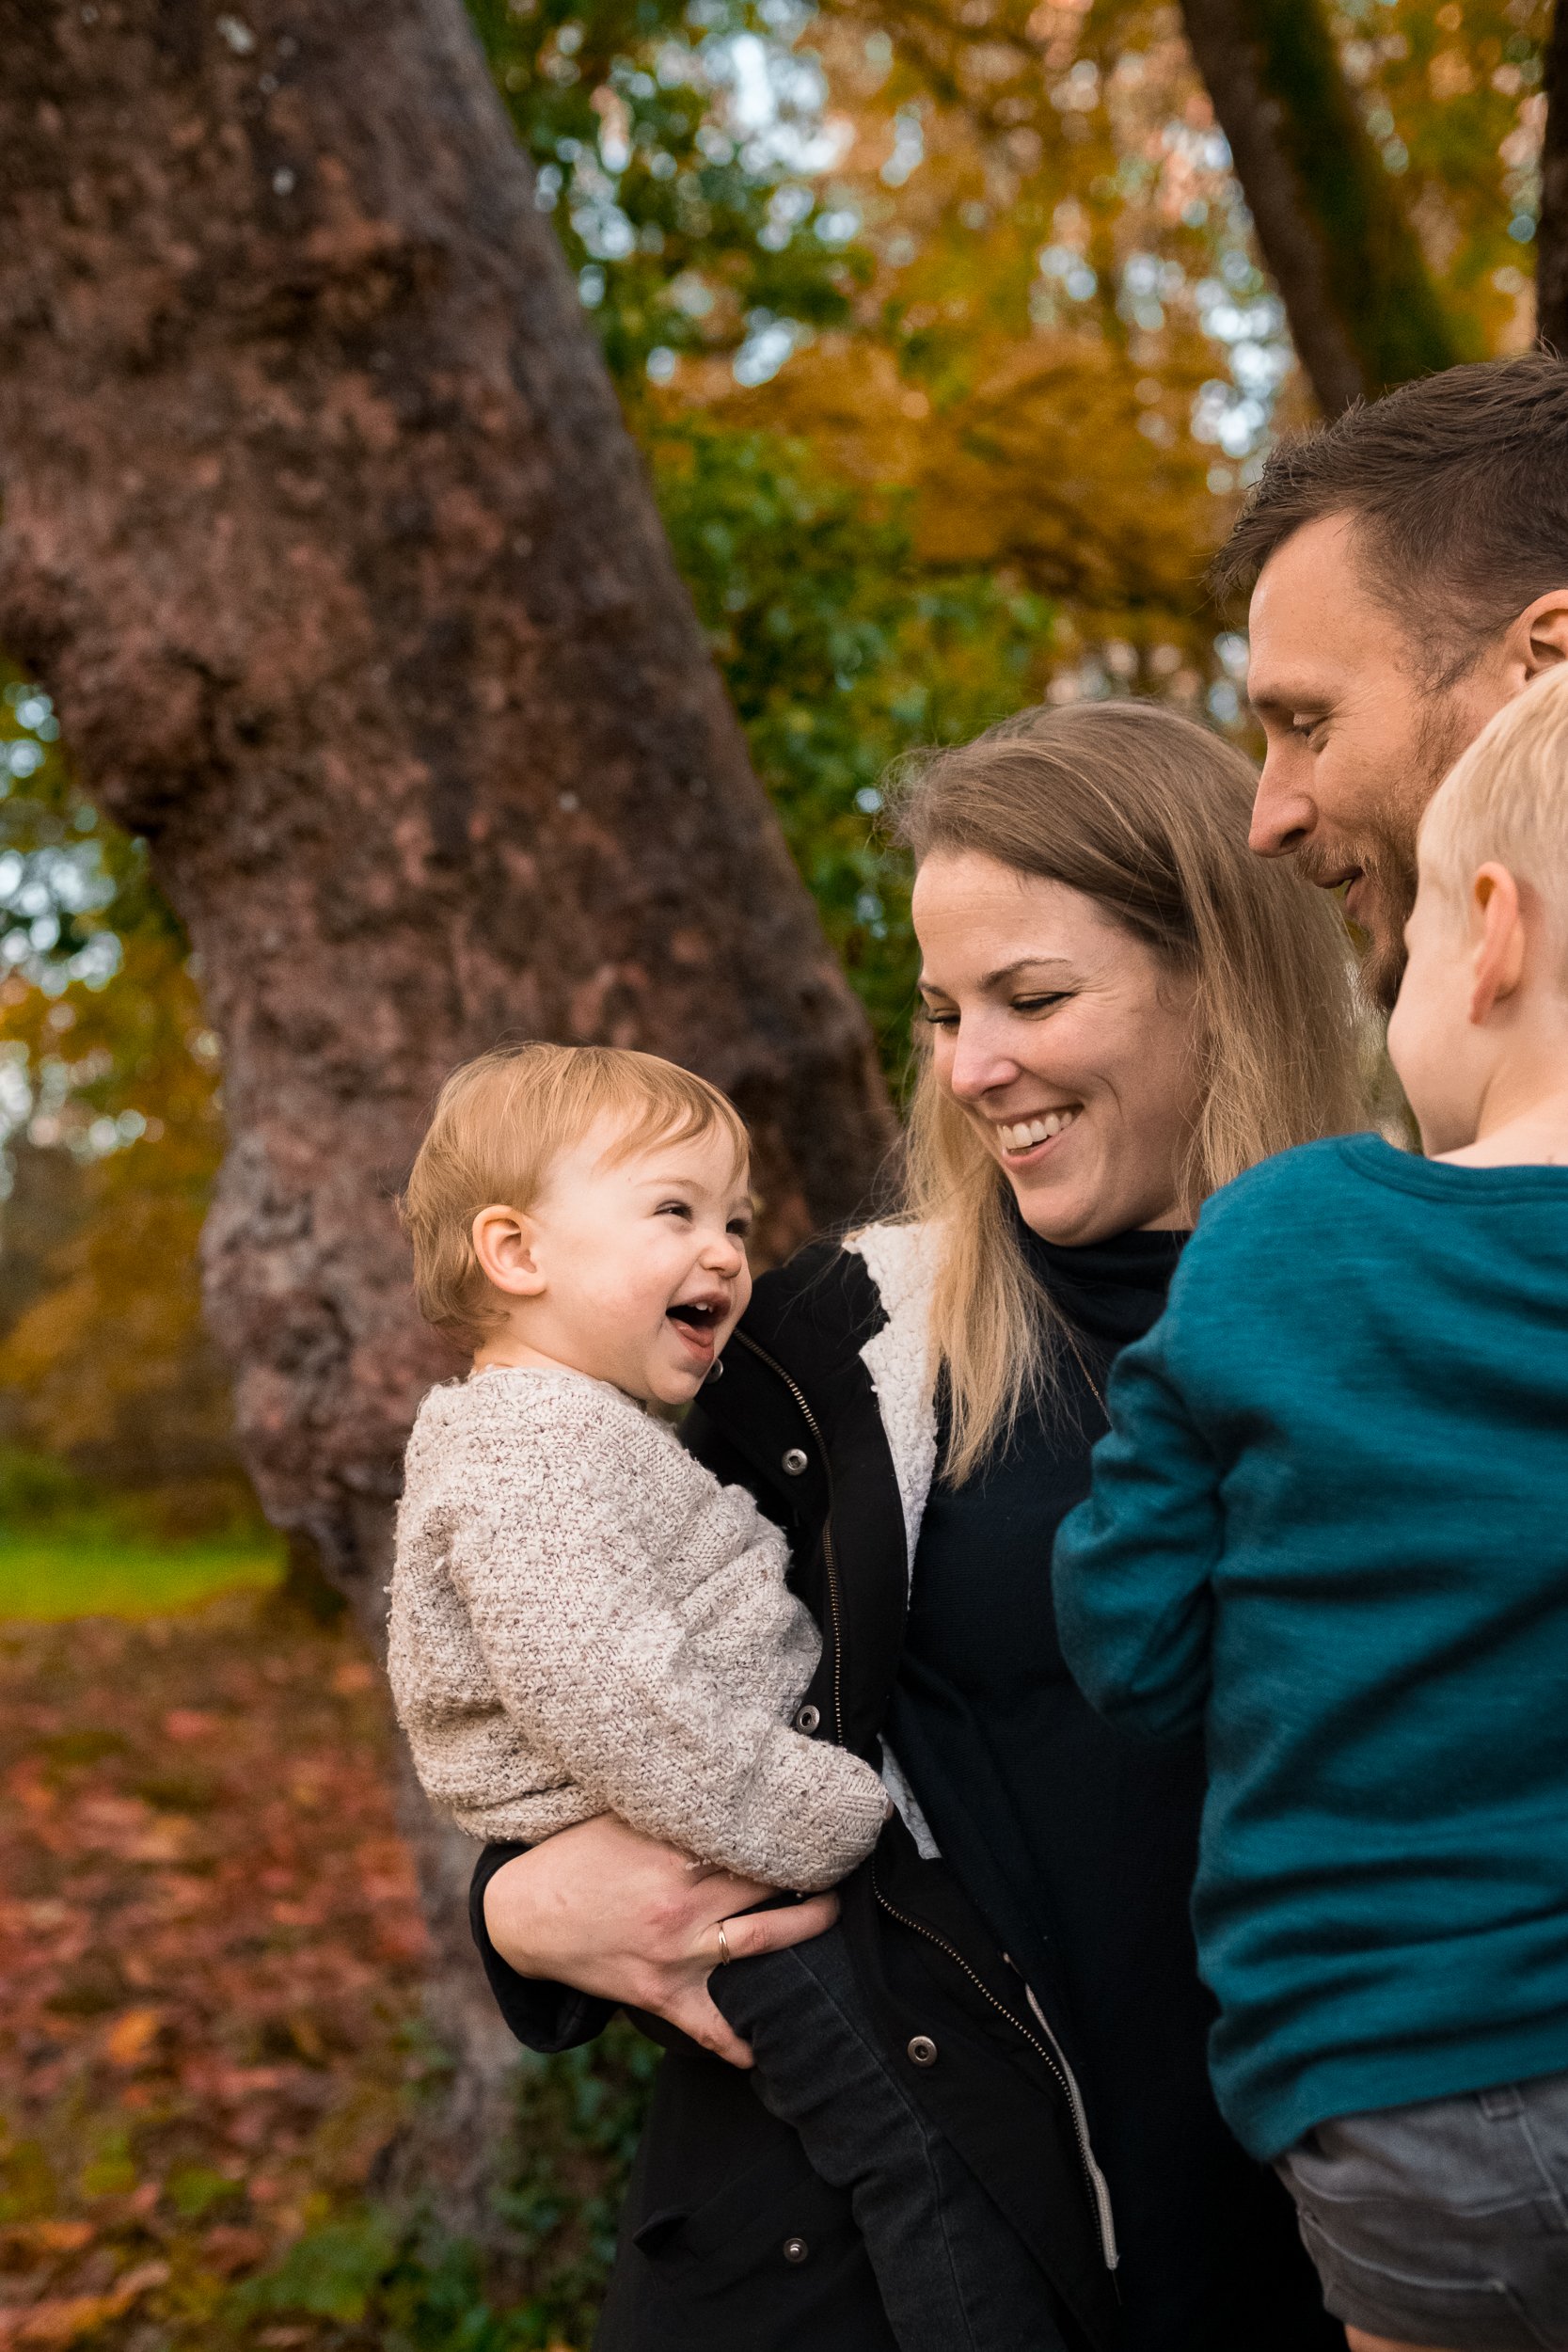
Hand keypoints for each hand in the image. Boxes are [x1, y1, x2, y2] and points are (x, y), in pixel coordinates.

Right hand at [482, 1814, 837, 2066]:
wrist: (523, 1914)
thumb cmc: (575, 1856)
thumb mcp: (621, 1815)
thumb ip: (674, 1805)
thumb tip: (726, 1775)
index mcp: (674, 1854)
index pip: (751, 1837)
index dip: (790, 1828)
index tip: (819, 1818)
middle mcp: (682, 1904)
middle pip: (768, 1884)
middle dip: (809, 1871)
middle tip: (840, 1859)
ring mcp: (674, 1954)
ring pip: (761, 1943)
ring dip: (805, 1930)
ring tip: (832, 1914)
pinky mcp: (660, 1994)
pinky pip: (711, 2027)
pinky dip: (742, 2041)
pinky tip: (770, 2044)